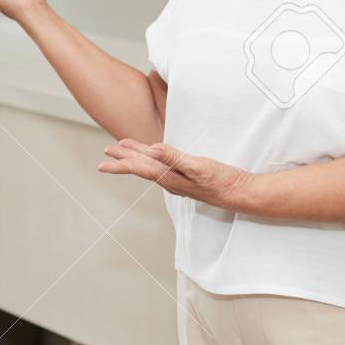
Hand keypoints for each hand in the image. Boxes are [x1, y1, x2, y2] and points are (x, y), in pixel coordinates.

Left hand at [99, 139, 253, 210]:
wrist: (241, 194)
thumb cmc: (221, 181)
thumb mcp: (198, 166)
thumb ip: (174, 158)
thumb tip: (151, 150)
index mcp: (169, 176)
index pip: (139, 167)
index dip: (121, 162)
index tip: (103, 162)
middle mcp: (171, 180)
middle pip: (141, 167)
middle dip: (123, 159)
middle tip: (106, 153)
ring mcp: (179, 180)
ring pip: (151, 167)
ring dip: (136, 158)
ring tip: (124, 151)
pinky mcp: (189, 178)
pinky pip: (164, 168)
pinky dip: (154, 160)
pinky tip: (155, 158)